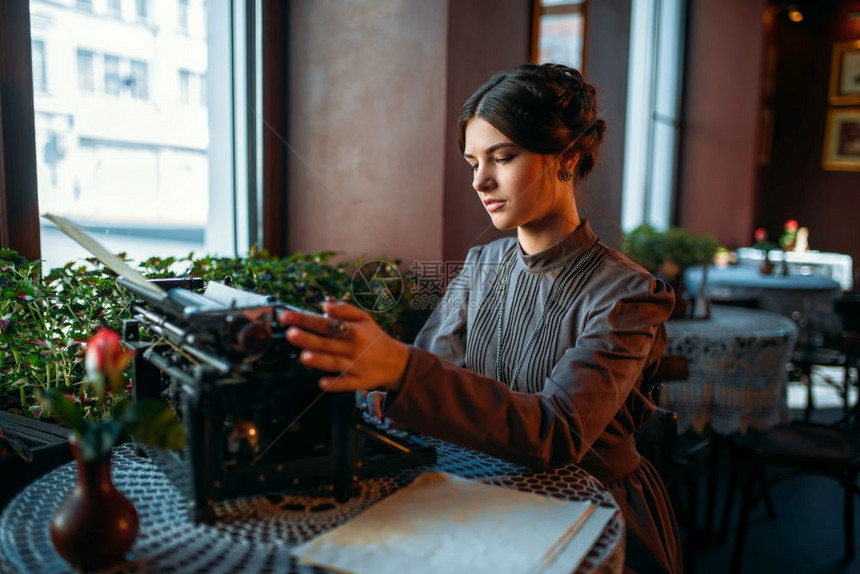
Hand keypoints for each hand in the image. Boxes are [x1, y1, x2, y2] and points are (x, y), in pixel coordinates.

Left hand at [279, 301, 409, 392]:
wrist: (395, 361)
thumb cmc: (374, 338)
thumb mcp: (364, 318)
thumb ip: (345, 309)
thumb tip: (324, 305)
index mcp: (353, 330)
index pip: (326, 323)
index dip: (305, 319)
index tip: (287, 316)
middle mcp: (353, 347)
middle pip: (327, 342)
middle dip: (308, 338)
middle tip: (290, 333)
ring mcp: (355, 366)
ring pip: (335, 363)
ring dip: (320, 360)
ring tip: (304, 356)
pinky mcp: (358, 382)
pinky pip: (345, 384)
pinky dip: (335, 384)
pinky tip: (322, 382)